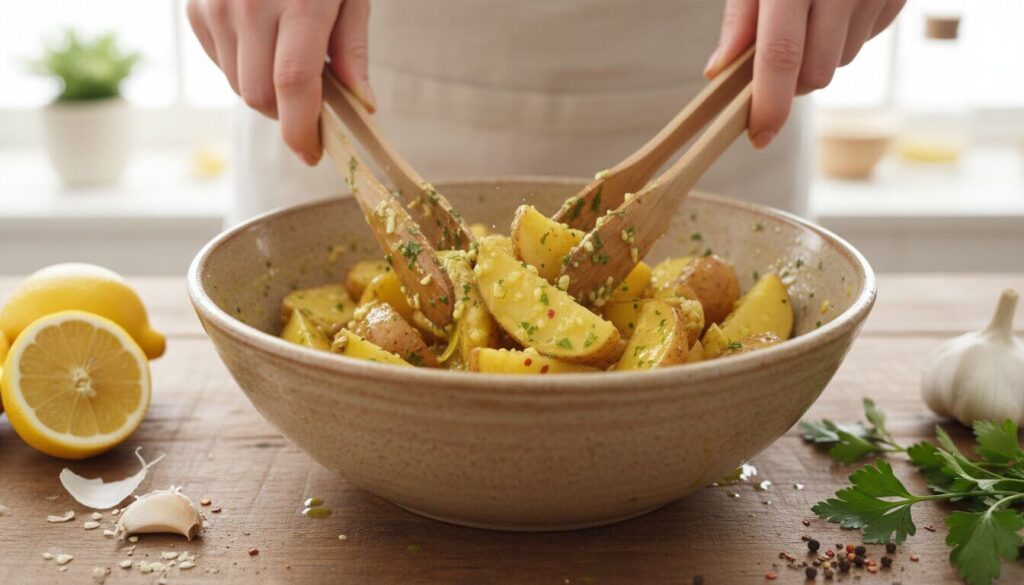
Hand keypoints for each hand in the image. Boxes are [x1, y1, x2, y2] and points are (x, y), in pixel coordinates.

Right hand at [187, 0, 374, 164]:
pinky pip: (220, 64)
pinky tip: (262, 41)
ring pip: (237, 86)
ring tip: (287, 60)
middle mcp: (249, 5)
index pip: (295, 84)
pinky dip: (243, 67)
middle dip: (286, 113)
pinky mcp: (196, 9)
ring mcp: (216, 6)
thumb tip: (363, 106)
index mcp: (299, 2)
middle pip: (260, 96)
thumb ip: (353, 50)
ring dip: (266, 91)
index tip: (313, 153)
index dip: (302, 129)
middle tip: (311, 103)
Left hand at [705, 0, 904, 148]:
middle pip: (816, 72)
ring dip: (819, 56)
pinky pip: (867, 39)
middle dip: (790, 83)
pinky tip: (838, 3)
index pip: (780, 54)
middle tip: (772, 63)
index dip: (768, 104)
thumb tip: (719, 73)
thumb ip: (740, 16)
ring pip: (842, 61)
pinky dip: (846, 34)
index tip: (758, 136)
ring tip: (808, 15)